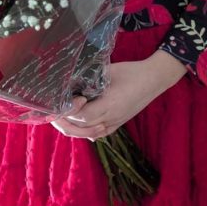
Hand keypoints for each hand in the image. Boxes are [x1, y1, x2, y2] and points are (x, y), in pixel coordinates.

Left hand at [49, 51, 186, 139]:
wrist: (154, 79)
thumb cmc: (131, 71)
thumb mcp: (108, 71)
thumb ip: (89, 78)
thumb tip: (68, 80)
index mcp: (111, 104)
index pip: (83, 116)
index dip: (71, 110)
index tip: (71, 98)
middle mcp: (112, 118)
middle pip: (82, 128)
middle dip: (64, 122)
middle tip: (53, 112)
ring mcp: (115, 123)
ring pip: (88, 134)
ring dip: (72, 129)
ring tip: (60, 119)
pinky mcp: (117, 124)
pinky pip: (97, 134)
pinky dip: (84, 132)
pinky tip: (76, 126)